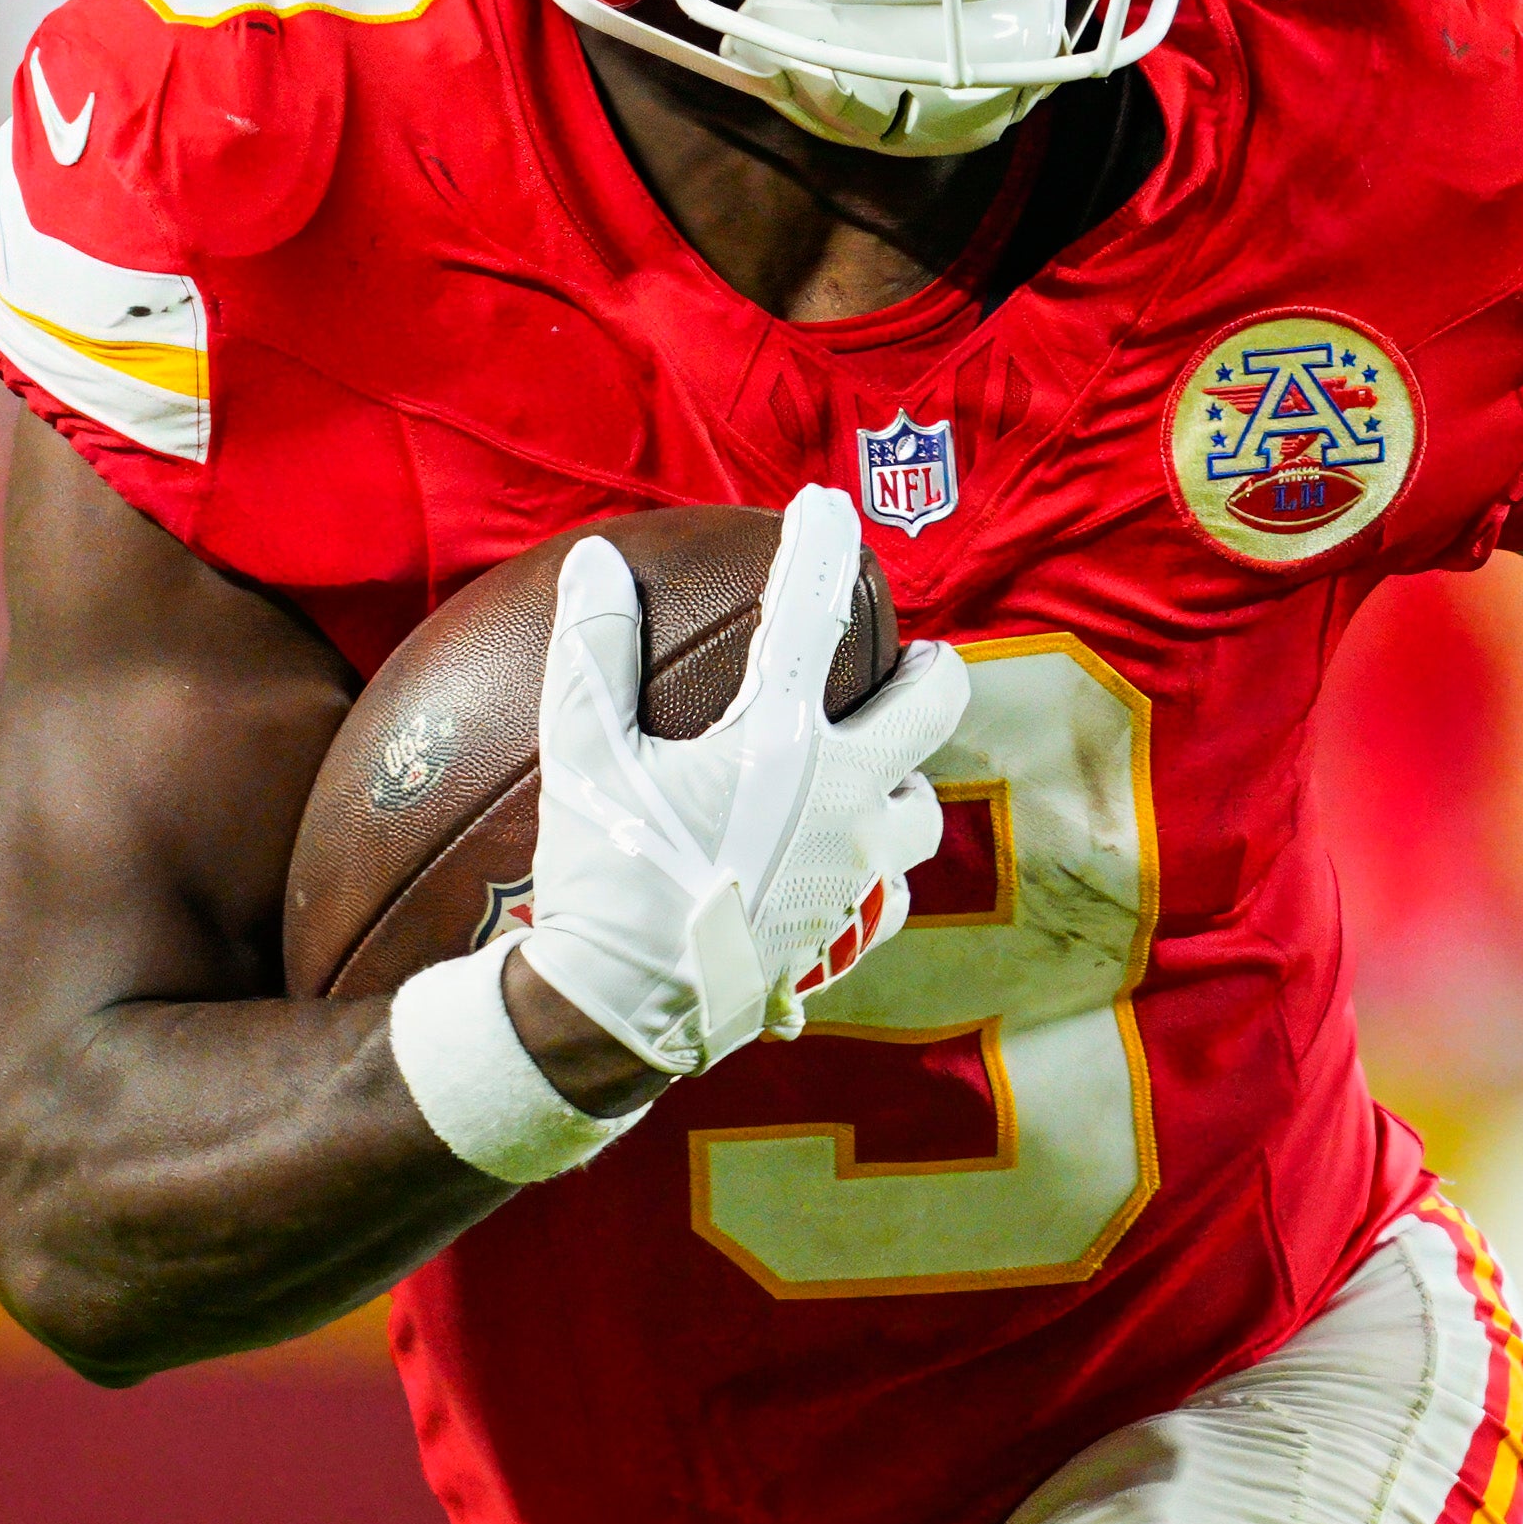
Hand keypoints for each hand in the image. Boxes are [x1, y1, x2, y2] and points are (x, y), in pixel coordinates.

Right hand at [522, 485, 967, 1078]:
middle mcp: (849, 798)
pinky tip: (840, 869)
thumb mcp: (585, 757)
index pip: (812, 611)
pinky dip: (875, 871)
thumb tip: (596, 561)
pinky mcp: (854, 934)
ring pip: (923, 808)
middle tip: (910, 657)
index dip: (821, 545)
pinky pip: (892, 892)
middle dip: (930, 668)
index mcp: (785, 741)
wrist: (624, 1017)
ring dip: (903, 781)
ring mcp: (863, 871)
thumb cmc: (603, 880)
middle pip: (937, 703)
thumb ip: (594, 652)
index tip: (827, 507)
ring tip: (870, 773)